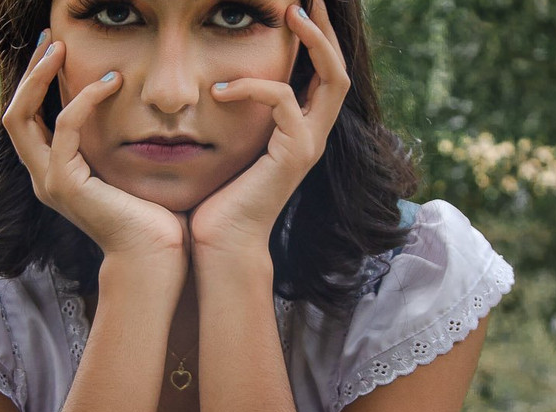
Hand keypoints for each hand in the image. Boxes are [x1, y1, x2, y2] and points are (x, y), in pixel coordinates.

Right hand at [3, 34, 187, 264]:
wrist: (155, 255)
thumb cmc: (153, 218)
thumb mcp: (128, 169)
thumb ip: (115, 142)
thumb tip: (131, 105)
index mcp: (55, 175)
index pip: (30, 120)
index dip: (37, 84)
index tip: (55, 51)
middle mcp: (43, 178)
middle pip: (14, 113)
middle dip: (29, 72)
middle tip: (48, 37)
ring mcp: (49, 182)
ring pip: (22, 116)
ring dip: (40, 76)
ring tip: (60, 46)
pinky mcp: (65, 184)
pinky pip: (65, 127)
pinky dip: (84, 100)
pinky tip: (110, 83)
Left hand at [188, 2, 349, 261]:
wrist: (220, 243)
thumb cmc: (216, 200)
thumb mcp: (228, 145)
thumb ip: (235, 114)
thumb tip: (214, 81)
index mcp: (299, 133)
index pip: (322, 77)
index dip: (317, 41)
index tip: (298, 8)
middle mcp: (313, 137)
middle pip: (340, 71)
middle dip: (326, 31)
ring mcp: (309, 146)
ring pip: (333, 79)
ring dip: (315, 42)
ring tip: (292, 13)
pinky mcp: (294, 154)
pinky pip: (283, 101)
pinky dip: (252, 87)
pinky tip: (221, 90)